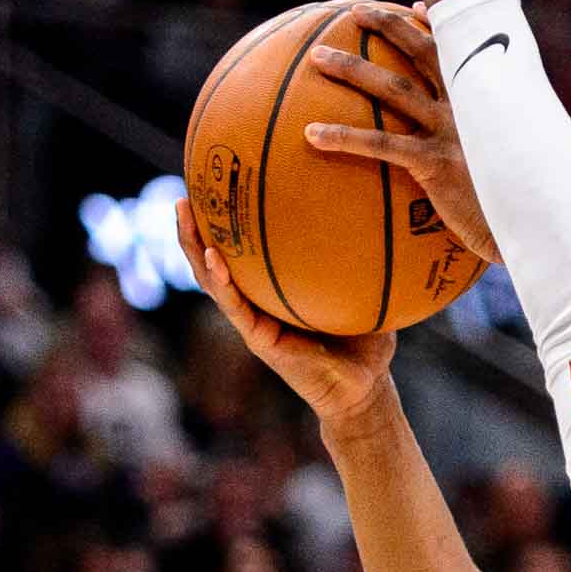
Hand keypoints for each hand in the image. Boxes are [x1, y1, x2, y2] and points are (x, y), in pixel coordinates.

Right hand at [175, 199, 396, 423]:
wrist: (365, 390)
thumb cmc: (368, 341)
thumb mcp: (365, 289)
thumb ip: (365, 256)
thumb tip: (386, 207)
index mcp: (276, 289)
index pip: (246, 249)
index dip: (228, 219)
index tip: (219, 181)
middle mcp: (259, 302)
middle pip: (217, 256)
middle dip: (198, 223)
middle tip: (188, 188)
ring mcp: (254, 321)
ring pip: (213, 278)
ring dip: (194, 246)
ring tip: (184, 211)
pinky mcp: (260, 340)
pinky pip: (236, 307)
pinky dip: (221, 282)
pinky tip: (213, 258)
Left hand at [301, 3, 500, 263]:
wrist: (534, 227)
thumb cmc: (519, 202)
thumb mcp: (511, 164)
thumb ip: (491, 142)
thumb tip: (468, 143)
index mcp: (483, 104)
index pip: (459, 52)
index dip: (436, 26)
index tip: (415, 7)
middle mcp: (467, 109)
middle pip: (421, 55)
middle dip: (387, 27)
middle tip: (353, 12)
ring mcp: (450, 133)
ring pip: (393, 90)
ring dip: (352, 68)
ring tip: (316, 56)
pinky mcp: (435, 163)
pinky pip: (380, 144)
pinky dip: (344, 136)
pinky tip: (311, 134)